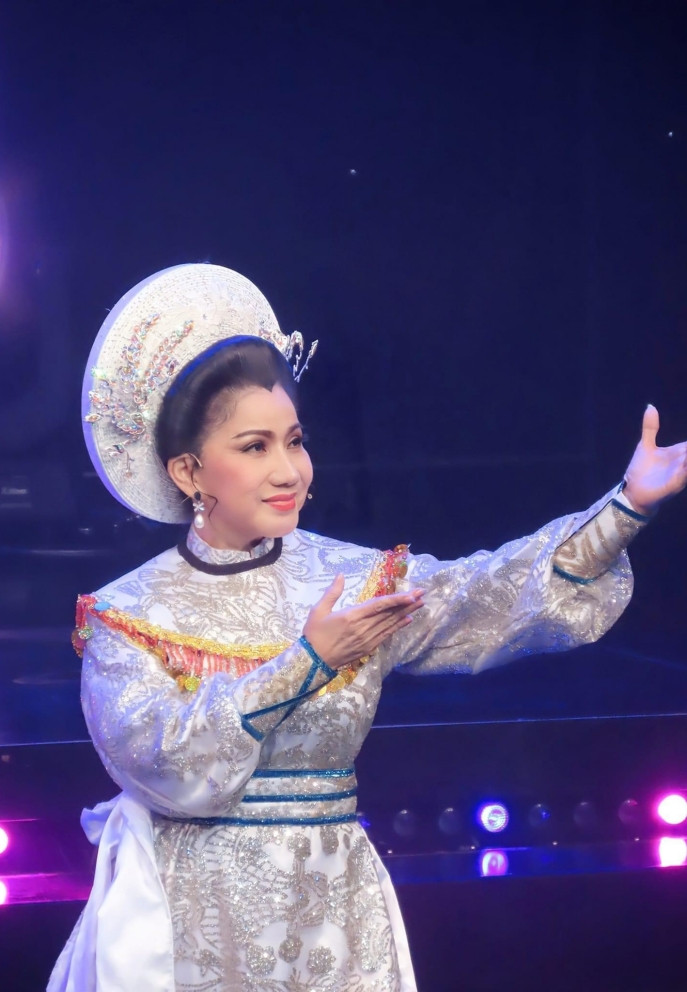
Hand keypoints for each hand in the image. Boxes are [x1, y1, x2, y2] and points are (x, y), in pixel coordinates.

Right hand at [303, 574, 424, 669]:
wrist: (313, 661)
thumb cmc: (314, 634)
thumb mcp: (318, 610)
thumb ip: (332, 592)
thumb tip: (340, 575)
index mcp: (352, 616)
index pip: (379, 605)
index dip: (397, 599)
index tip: (411, 594)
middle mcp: (363, 627)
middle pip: (389, 613)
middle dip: (407, 603)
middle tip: (422, 594)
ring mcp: (367, 639)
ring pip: (390, 624)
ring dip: (406, 613)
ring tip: (420, 604)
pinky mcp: (368, 648)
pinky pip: (386, 635)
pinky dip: (398, 627)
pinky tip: (407, 620)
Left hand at [623, 404, 686, 514]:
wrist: (633, 492)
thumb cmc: (641, 470)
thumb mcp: (646, 445)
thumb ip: (651, 428)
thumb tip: (650, 406)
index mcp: (680, 452)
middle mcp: (683, 463)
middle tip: (686, 450)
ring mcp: (680, 475)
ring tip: (685, 454)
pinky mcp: (673, 485)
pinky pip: (683, 477)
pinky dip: (684, 471)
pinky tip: (682, 463)